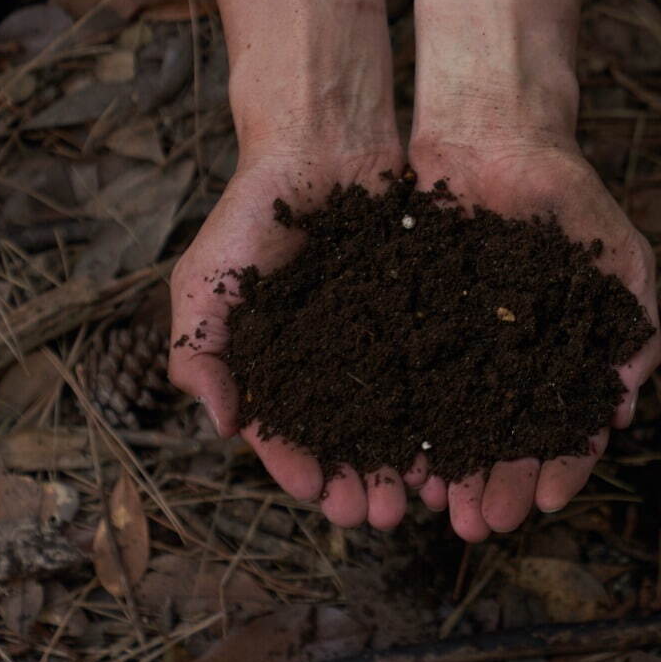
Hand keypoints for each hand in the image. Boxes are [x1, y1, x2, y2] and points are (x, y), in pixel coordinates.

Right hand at [168, 140, 425, 529]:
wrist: (320, 145)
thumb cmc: (252, 212)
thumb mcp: (205, 282)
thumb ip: (199, 353)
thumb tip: (223, 427)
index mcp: (275, 368)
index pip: (285, 435)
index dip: (300, 469)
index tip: (320, 496)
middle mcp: (328, 366)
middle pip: (347, 441)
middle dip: (362, 482)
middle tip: (381, 516)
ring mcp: (379, 344)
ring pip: (398, 419)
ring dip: (408, 464)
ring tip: (424, 498)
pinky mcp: (423, 316)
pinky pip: (439, 374)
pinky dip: (449, 411)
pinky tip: (460, 442)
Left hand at [408, 135, 660, 540]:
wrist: (494, 134)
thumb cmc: (565, 193)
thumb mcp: (617, 255)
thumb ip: (631, 323)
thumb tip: (628, 402)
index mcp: (561, 361)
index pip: (564, 432)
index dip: (558, 470)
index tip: (546, 503)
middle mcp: (509, 366)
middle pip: (502, 444)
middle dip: (494, 488)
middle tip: (478, 527)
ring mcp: (457, 349)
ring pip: (449, 426)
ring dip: (443, 473)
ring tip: (432, 509)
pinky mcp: (409, 325)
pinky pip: (401, 385)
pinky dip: (398, 424)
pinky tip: (392, 457)